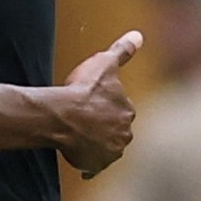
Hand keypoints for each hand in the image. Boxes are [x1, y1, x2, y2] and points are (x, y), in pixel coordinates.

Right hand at [58, 30, 142, 178]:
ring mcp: (110, 152)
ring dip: (96, 142)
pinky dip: (87, 160)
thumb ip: (122, 51)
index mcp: (128, 111)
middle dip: (103, 125)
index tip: (90, 101)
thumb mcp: (103, 64)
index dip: (104, 104)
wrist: (62, 116)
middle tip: (83, 117)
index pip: (120, 108)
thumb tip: (138, 35)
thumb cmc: (83, 89)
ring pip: (106, 147)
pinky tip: (76, 152)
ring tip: (78, 133)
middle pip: (115, 129)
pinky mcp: (95, 165)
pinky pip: (92, 164)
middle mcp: (124, 134)